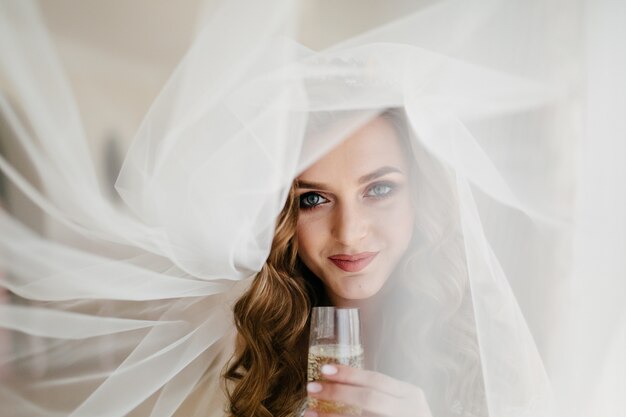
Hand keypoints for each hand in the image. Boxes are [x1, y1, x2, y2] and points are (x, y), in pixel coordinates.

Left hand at [304, 364, 432, 416]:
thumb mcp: (400, 403)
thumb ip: (379, 394)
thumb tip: (337, 383)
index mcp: (409, 395)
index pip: (376, 379)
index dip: (349, 374)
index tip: (324, 370)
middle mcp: (410, 410)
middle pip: (368, 398)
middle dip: (337, 392)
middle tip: (311, 388)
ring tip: (309, 413)